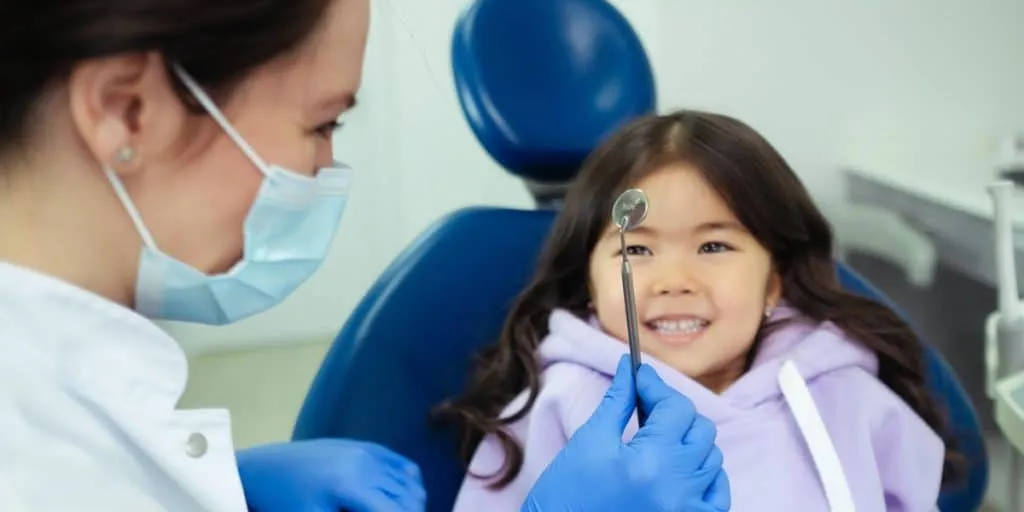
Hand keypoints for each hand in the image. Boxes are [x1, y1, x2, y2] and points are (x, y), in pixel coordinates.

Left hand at [236, 438, 425, 511]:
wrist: (261, 470)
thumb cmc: (281, 504)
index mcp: (350, 486)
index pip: (395, 511)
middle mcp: (364, 464)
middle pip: (407, 497)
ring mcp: (365, 451)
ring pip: (409, 481)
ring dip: (413, 502)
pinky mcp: (363, 446)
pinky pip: (400, 463)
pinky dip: (409, 482)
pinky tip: (403, 498)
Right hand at [522, 355, 729, 511]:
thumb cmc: (565, 496)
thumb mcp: (590, 441)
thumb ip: (618, 401)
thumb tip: (628, 368)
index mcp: (651, 463)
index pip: (675, 408)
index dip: (656, 386)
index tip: (639, 377)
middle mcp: (677, 488)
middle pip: (700, 429)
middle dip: (674, 411)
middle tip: (645, 406)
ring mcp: (686, 511)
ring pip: (712, 459)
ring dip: (689, 442)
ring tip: (658, 439)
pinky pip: (719, 496)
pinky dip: (708, 477)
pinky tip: (683, 469)